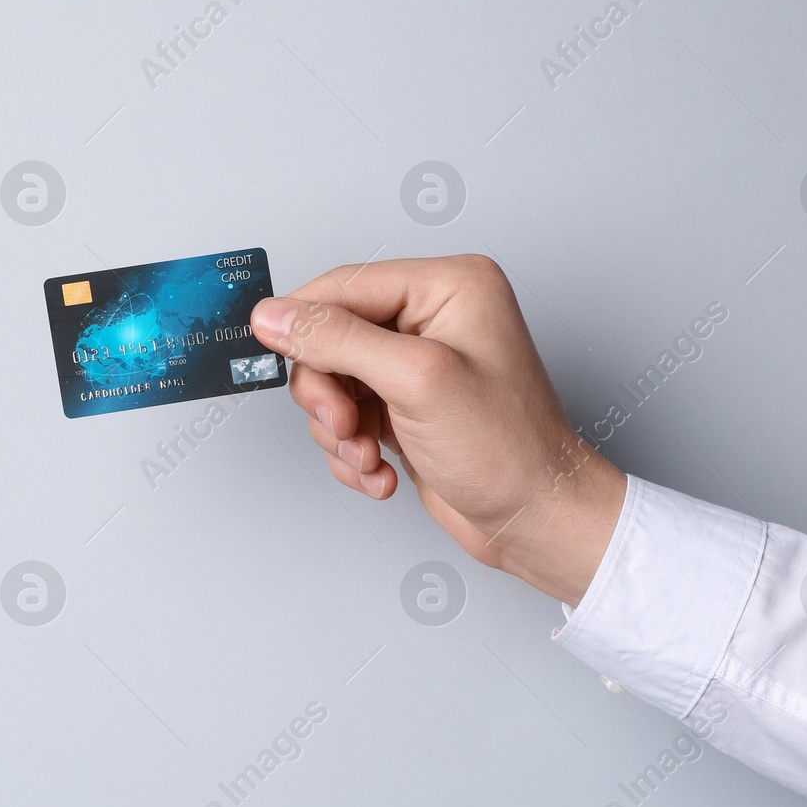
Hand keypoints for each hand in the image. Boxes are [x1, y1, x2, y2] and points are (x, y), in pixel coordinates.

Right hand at [250, 254, 625, 606]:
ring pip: (333, 382)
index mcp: (449, 286)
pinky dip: (353, 451)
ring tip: (370, 457)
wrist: (536, 521)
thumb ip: (338, 341)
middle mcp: (434, 317)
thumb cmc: (510, 450)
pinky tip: (381, 471)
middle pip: (331, 336)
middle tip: (346, 424)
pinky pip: (349, 416)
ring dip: (340, 430)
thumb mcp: (416, 381)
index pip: (345, 285)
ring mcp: (419, 364)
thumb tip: (277, 316)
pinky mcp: (408, 406)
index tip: (269, 351)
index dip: (303, 322)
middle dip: (329, 391)